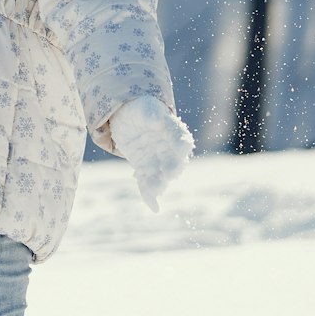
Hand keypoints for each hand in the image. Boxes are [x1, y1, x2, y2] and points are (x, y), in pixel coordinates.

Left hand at [110, 96, 192, 211]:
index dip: (180, 142)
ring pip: (161, 174)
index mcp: (172, 132)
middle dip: (172, 167)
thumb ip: (152, 115)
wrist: (130, 118)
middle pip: (173, 160)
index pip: (179, 137)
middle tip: (170, 173)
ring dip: (159, 183)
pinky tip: (154, 207)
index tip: (183, 147)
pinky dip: (150, 195)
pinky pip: (148, 182)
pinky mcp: (144, 168)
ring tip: (156, 190)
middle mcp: (169, 150)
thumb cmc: (143, 110)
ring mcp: (157, 160)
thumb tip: (154, 119)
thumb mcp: (147, 108)